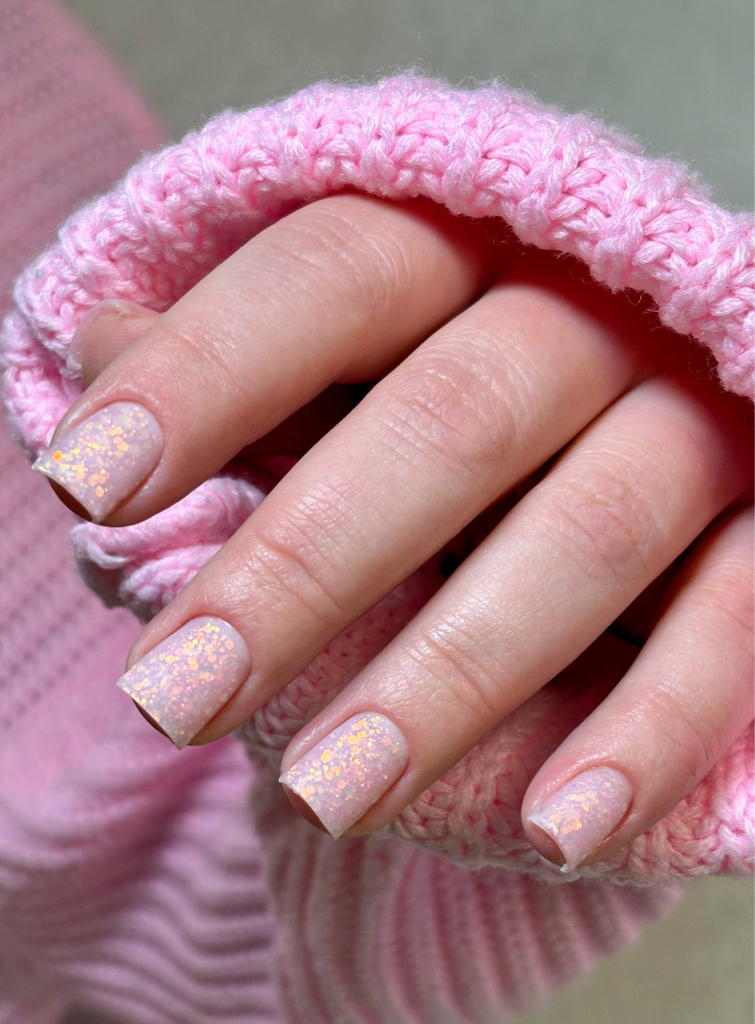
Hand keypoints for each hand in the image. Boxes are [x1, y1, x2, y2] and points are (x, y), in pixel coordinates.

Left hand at [35, 193, 752, 869]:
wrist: (604, 451)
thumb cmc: (436, 419)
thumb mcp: (338, 375)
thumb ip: (236, 371)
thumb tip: (94, 350)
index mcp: (468, 253)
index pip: (331, 275)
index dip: (206, 370)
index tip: (88, 482)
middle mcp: (592, 314)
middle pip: (451, 416)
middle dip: (304, 564)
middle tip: (174, 691)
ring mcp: (701, 414)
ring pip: (592, 530)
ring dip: (454, 674)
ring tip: (327, 794)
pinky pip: (736, 619)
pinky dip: (651, 727)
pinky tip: (554, 829)